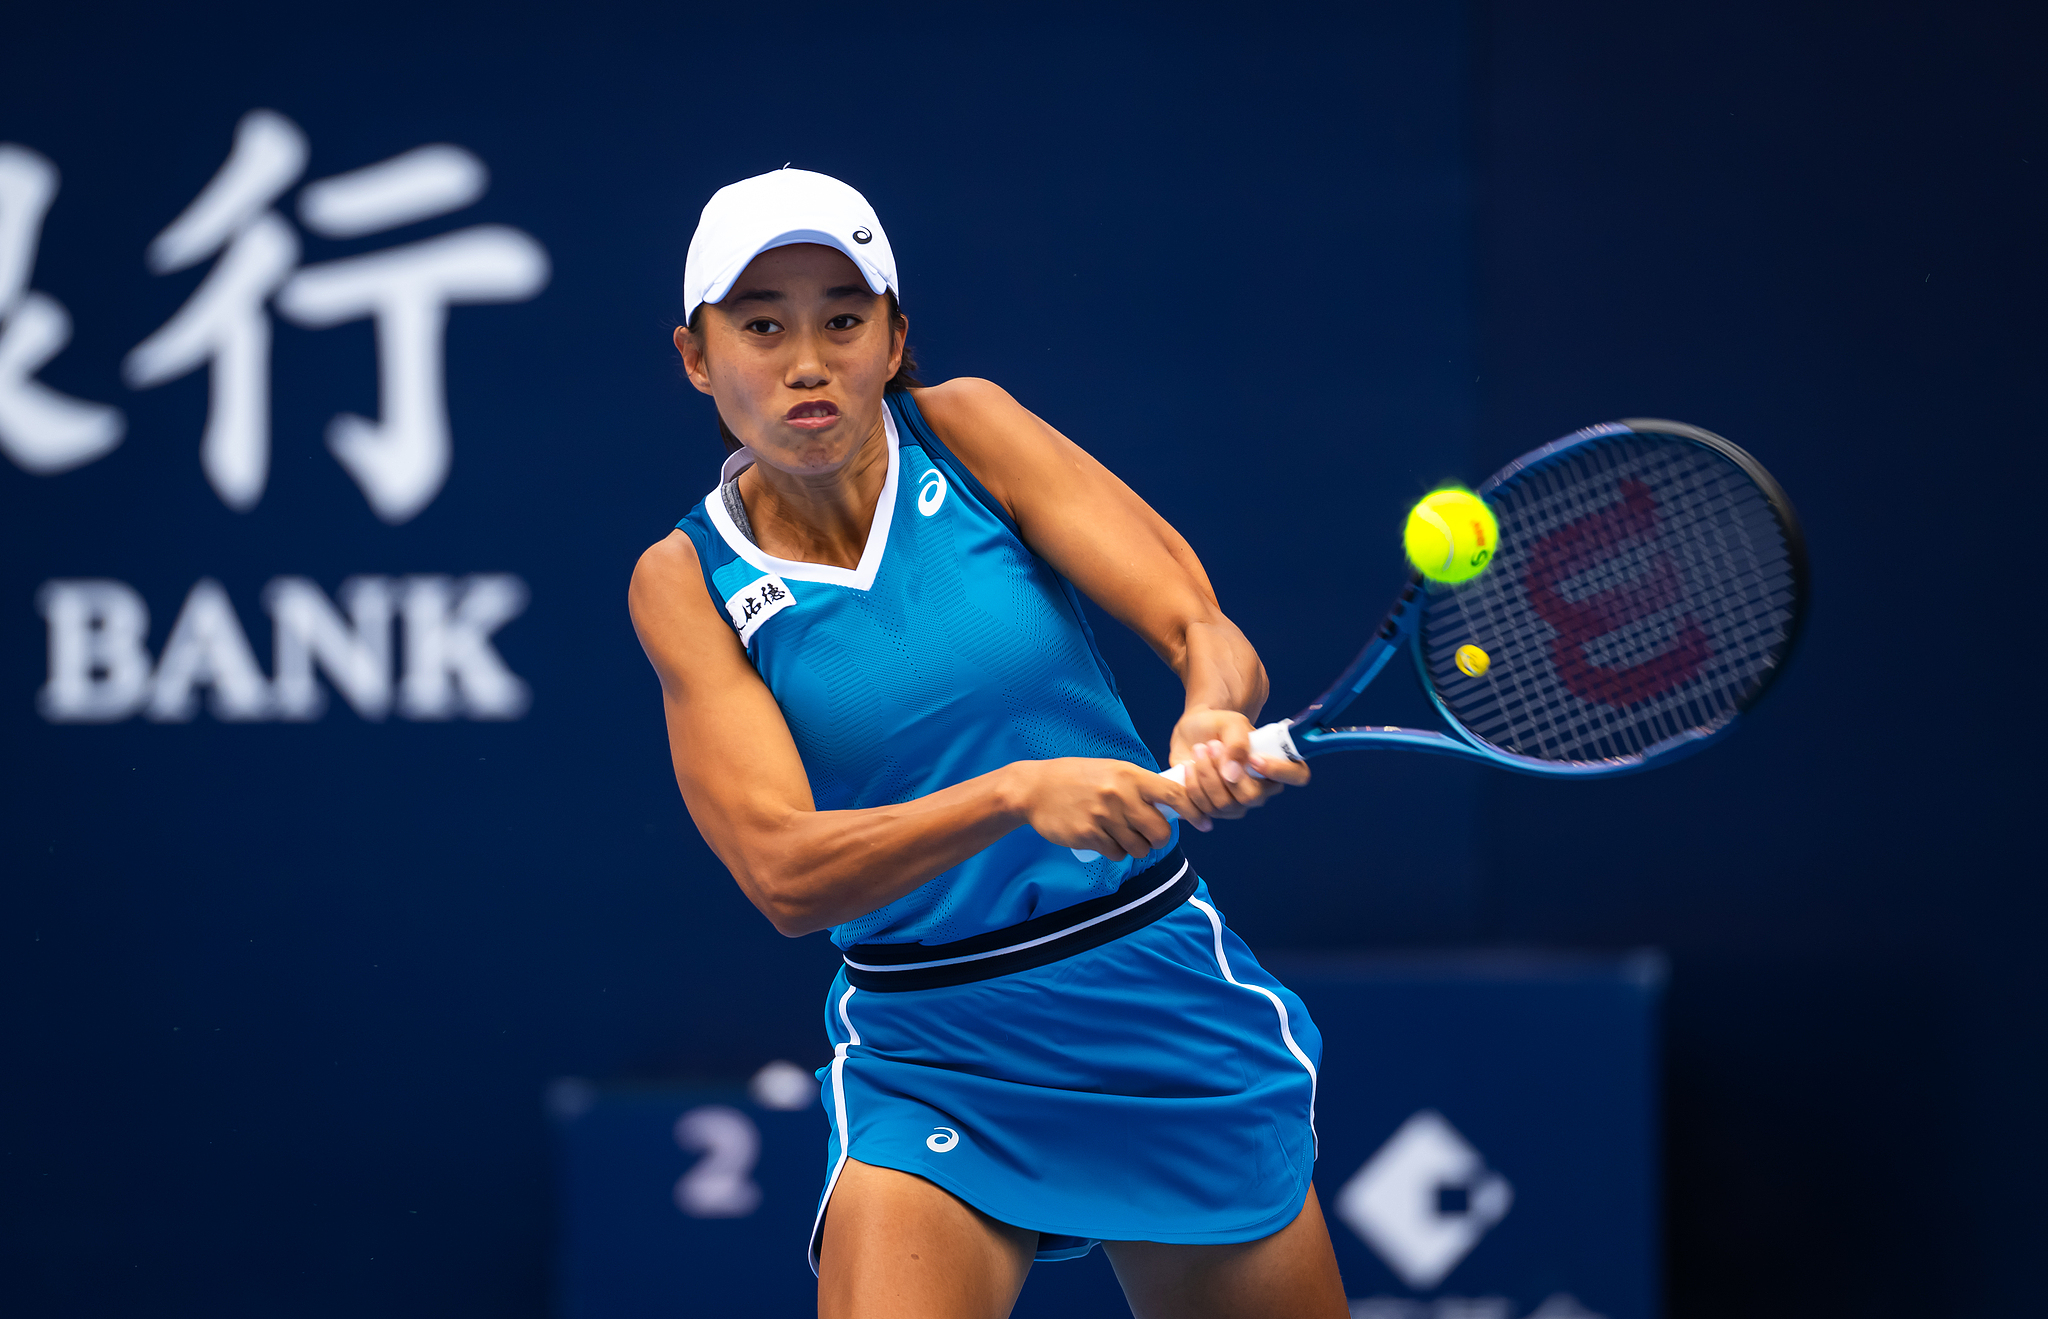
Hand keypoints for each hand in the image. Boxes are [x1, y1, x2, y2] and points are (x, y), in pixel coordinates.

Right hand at [1009, 758, 1208, 862]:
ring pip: (1139, 848)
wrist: (1035, 789)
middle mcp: (1120, 795)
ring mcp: (1103, 816)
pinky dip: (1114, 851)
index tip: (1205, 823)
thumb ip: (1140, 786)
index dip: (1195, 811)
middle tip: (1146, 834)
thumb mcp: (1112, 771)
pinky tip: (1102, 838)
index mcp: (1130, 776)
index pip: (1174, 794)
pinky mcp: (1088, 835)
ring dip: (1134, 847)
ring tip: (1120, 834)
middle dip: (1157, 838)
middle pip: (1160, 831)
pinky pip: (1116, 854)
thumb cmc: (1078, 778)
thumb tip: (1172, 805)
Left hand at [1168, 708, 1309, 821]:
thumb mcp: (1231, 723)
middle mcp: (1261, 789)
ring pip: (1223, 805)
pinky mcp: (1213, 810)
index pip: (1297, 775)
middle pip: (1251, 797)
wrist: (1194, 732)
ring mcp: (1238, 803)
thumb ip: (1237, 743)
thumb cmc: (1220, 725)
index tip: (1253, 758)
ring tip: (1198, 750)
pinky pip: (1202, 811)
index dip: (1280, 771)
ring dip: (1204, 776)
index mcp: (1276, 764)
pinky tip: (1187, 768)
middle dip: (1224, 772)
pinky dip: (1190, 789)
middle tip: (1210, 746)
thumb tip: (1233, 775)